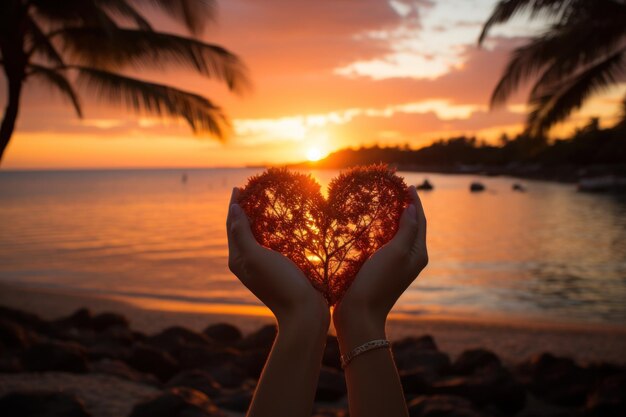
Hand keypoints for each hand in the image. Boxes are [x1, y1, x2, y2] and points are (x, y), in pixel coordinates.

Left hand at [227, 187, 329, 416]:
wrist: (303, 313)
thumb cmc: (280, 283)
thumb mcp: (257, 256)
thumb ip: (243, 233)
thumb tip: (232, 209)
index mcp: (238, 259)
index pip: (232, 225)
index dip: (235, 205)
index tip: (240, 187)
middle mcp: (247, 263)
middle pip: (242, 230)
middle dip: (245, 210)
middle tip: (253, 191)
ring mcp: (262, 268)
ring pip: (257, 237)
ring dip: (259, 219)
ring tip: (266, 203)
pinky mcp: (277, 270)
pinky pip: (271, 245)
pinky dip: (272, 231)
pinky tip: (282, 226)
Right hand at [334, 186, 426, 346]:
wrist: (360, 313)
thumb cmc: (377, 281)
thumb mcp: (394, 252)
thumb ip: (406, 230)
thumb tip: (413, 208)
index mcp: (418, 253)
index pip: (420, 221)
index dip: (415, 202)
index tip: (407, 184)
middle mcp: (411, 258)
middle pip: (412, 226)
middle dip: (407, 208)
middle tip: (396, 190)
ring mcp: (397, 265)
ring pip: (400, 235)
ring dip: (395, 218)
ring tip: (386, 203)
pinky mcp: (383, 269)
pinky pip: (388, 244)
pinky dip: (384, 231)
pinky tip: (373, 226)